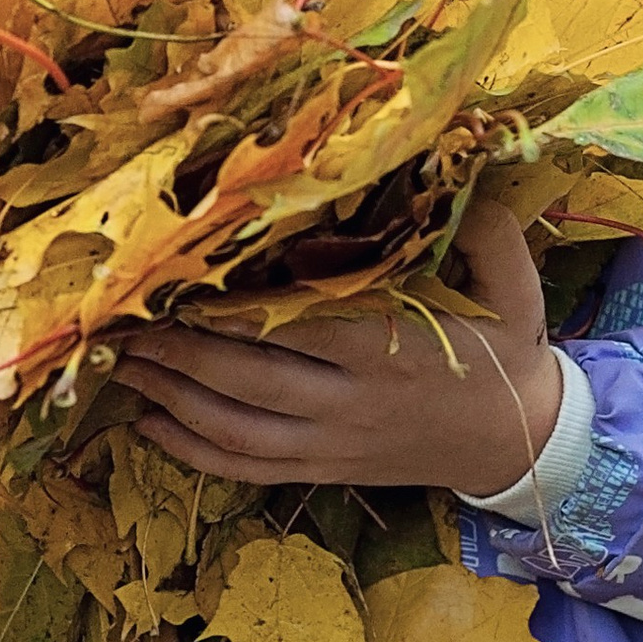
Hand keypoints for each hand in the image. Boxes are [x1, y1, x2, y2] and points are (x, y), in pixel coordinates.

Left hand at [110, 204, 562, 497]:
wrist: (520, 441)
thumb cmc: (505, 352)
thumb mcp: (514, 286)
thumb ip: (487, 231)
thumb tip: (454, 171)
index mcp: (390, 348)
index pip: (296, 327)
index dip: (231, 309)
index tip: (178, 280)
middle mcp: (353, 401)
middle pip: (249, 381)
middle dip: (180, 353)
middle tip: (122, 323)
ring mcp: (334, 443)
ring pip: (237, 431)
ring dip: (173, 400)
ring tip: (122, 367)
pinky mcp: (325, 470)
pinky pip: (247, 469)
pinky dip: (193, 453)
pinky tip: (151, 426)